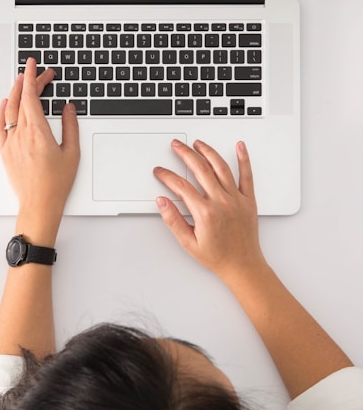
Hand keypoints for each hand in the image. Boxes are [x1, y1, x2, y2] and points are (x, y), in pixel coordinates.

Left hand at [0, 59, 79, 244]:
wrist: (39, 204)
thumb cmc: (56, 183)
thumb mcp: (72, 152)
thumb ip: (71, 126)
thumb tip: (68, 108)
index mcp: (38, 132)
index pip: (31, 96)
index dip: (33, 78)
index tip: (34, 66)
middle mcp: (21, 134)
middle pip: (21, 100)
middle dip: (29, 82)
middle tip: (38, 73)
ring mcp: (10, 143)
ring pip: (9, 110)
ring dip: (15, 93)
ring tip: (22, 82)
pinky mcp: (5, 152)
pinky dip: (1, 112)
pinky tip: (5, 104)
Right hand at [153, 139, 265, 282]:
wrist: (243, 266)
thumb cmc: (217, 257)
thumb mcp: (188, 243)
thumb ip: (173, 220)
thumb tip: (162, 202)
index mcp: (205, 213)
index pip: (181, 186)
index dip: (167, 176)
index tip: (160, 171)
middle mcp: (221, 202)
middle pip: (200, 169)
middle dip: (185, 154)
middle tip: (176, 145)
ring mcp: (236, 199)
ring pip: (221, 168)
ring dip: (208, 152)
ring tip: (198, 143)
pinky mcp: (248, 200)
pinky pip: (247, 176)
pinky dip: (244, 159)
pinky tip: (240, 147)